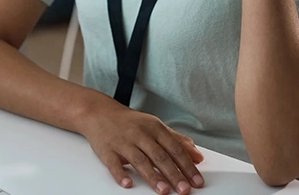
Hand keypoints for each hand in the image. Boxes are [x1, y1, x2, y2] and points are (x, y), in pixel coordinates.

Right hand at [78, 96, 204, 193]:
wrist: (100, 112)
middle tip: (185, 189)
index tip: (197, 180)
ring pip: (140, 160)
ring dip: (153, 176)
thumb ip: (176, 140)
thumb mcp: (155, 126)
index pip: (174, 148)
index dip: (187, 165)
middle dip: (174, 174)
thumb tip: (197, 155)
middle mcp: (140, 134)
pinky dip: (120, 174)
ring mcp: (123, 142)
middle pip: (160, 155)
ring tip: (164, 190)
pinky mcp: (107, 150)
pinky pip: (114, 163)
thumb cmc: (130, 123)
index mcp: (154, 128)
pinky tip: (128, 183)